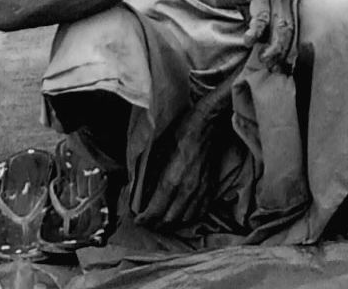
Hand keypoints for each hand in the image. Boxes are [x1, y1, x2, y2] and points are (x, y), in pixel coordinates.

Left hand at [135, 109, 217, 229]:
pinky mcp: (210, 188)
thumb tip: (137, 191)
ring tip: (163, 220)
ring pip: (185, 219)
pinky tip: (182, 214)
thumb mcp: (156, 152)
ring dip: (172, 222)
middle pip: (169, 220)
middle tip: (147, 221)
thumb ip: (147, 175)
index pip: (155, 211)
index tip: (138, 219)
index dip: (144, 219)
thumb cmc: (179, 133)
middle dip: (155, 223)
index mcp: (171, 180)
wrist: (205, 125)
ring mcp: (200, 191)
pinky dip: (189, 217)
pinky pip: (200, 212)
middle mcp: (186, 190)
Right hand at [204, 0, 293, 70]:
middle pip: (289, 25)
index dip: (285, 43)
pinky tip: (249, 41)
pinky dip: (256, 32)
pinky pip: (262, 16)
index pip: (290, 21)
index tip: (277, 59)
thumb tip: (258, 36)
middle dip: (281, 49)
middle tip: (272, 64)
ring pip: (279, 23)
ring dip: (272, 45)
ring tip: (263, 58)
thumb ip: (255, 14)